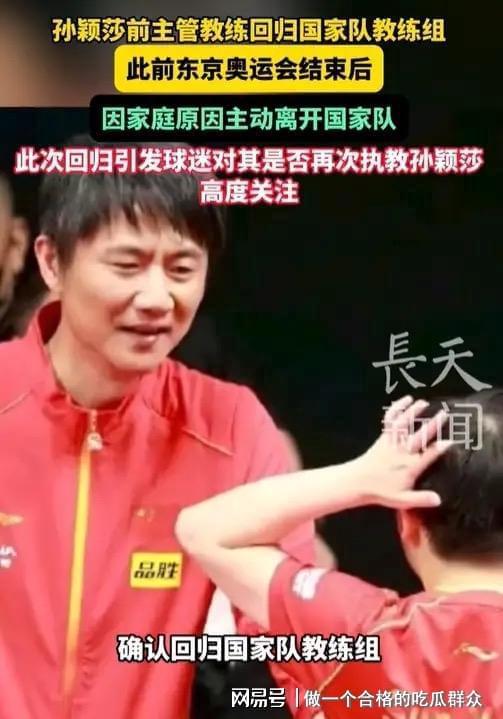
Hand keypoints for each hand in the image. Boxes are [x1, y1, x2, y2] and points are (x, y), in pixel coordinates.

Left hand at [356, 395, 450, 509]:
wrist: (358, 482)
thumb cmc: (381, 491)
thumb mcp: (402, 499)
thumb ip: (421, 499)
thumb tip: (439, 499)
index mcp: (409, 466)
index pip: (428, 455)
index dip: (439, 448)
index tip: (450, 441)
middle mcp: (402, 452)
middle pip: (419, 436)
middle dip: (432, 425)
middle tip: (444, 414)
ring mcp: (392, 442)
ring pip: (403, 424)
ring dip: (413, 412)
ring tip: (424, 403)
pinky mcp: (384, 437)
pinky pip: (390, 420)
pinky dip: (396, 408)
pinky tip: (405, 400)